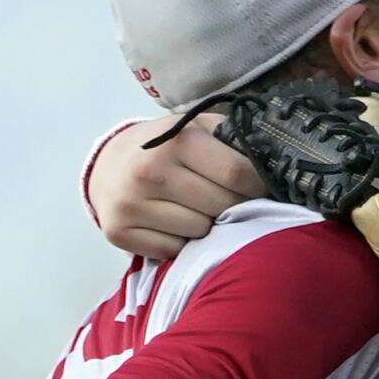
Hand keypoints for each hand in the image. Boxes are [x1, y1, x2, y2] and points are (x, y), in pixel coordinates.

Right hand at [88, 116, 266, 259]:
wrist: (106, 164)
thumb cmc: (164, 148)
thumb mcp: (195, 128)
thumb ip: (230, 138)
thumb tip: (272, 159)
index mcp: (176, 140)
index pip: (237, 173)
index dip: (257, 185)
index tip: (259, 187)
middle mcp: (151, 172)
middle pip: (222, 206)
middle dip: (234, 206)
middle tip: (227, 198)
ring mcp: (132, 204)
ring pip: (200, 231)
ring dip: (206, 224)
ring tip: (194, 208)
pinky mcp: (120, 231)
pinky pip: (173, 250)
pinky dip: (180, 241)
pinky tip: (171, 222)